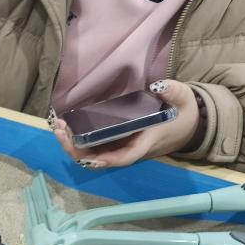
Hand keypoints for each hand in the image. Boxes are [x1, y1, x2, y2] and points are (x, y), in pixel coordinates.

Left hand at [53, 81, 201, 168]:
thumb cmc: (183, 113)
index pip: (126, 156)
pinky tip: (65, 127)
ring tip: (57, 127)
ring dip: (73, 146)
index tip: (90, 158)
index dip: (108, 159)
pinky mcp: (116, 142)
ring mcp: (121, 147)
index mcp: (146, 142)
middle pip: (101, 159)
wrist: (186, 126)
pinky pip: (94, 146)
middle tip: (60, 132)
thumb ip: (172, 91)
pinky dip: (78, 140)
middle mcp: (130, 149)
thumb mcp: (182, 99)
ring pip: (94, 155)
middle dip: (78, 151)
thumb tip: (157, 85)